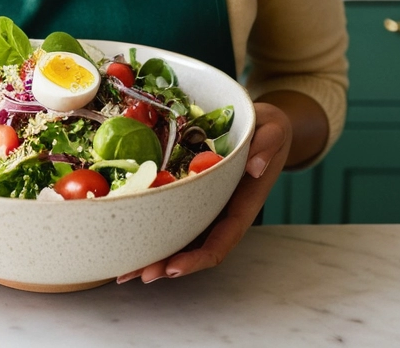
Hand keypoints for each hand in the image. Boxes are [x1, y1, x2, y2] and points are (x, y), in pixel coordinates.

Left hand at [116, 102, 292, 283]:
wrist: (263, 125)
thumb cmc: (269, 129)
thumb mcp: (274, 131)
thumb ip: (267, 146)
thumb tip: (256, 167)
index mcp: (242, 205)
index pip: (221, 241)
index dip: (197, 258)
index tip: (174, 267)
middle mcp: (222, 212)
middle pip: (193, 247)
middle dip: (165, 263)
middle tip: (136, 273)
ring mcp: (207, 205)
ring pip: (180, 236)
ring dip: (154, 253)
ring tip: (124, 269)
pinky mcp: (194, 193)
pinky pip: (173, 213)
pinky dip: (152, 226)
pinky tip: (130, 233)